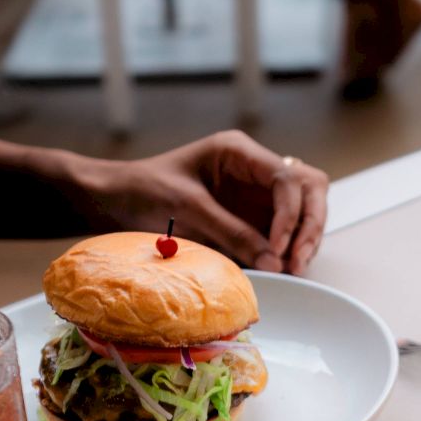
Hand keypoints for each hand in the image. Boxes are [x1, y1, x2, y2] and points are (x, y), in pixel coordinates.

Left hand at [74, 131, 328, 274]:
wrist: (111, 201)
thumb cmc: (142, 192)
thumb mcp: (186, 209)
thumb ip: (232, 232)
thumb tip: (274, 261)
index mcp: (240, 153)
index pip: (288, 179)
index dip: (291, 215)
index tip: (278, 249)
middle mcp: (255, 170)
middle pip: (309, 190)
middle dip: (310, 225)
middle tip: (296, 261)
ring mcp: (255, 195)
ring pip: (305, 209)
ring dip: (306, 238)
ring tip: (292, 268)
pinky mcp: (251, 219)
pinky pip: (285, 231)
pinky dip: (290, 249)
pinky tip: (282, 268)